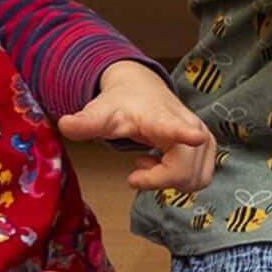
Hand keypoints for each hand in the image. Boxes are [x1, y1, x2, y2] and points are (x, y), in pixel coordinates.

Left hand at [57, 61, 215, 191]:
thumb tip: (64, 125)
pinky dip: (179, 180)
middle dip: (156, 180)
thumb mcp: (100, 113)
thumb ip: (85, 123)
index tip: (195, 137)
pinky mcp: (208, 147)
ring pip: (193, 180)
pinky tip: (160, 164)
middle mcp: (189, 125)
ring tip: (148, 164)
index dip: (186, 134)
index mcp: (161, 117)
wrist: (142, 89)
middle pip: (181, 171)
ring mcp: (203, 137)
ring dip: (168, 182)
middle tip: (134, 171)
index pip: (175, 126)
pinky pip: (198, 179)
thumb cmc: (122, 103)